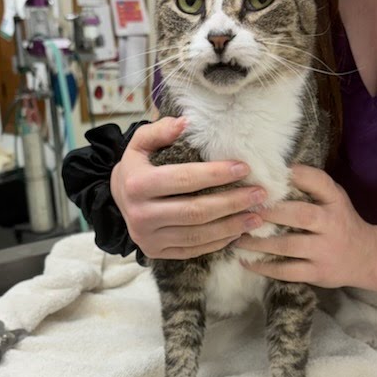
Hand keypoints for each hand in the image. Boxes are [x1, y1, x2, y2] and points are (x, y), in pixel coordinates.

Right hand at [110, 117, 266, 258]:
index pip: (183, 180)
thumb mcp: (140, 143)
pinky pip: (193, 250)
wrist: (117, 199)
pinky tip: (238, 231)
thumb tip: (186, 123)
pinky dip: (219, 242)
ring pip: (197, 235)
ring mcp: (148, 238)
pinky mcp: (156, 252)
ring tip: (256, 215)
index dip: (216, 174)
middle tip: (258, 193)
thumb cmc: (137, 167)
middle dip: (231, 202)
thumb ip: (160, 130)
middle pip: (195, 212)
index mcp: (137, 185)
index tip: (243, 168)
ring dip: (231, 226)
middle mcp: (140, 216)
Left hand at [235, 164, 376, 287]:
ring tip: (236, 237)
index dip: (295, 175)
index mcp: (335, 201)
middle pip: (299, 215)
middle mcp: (332, 224)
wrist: (367, 257)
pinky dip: (264, 266)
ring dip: (258, 242)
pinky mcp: (318, 273)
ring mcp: (325, 250)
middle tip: (241, 208)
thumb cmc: (340, 222)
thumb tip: (271, 173)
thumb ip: (311, 188)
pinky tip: (245, 261)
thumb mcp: (334, 200)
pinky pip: (286, 270)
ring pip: (287, 245)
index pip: (318, 182)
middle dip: (268, 211)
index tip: (268, 173)